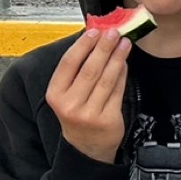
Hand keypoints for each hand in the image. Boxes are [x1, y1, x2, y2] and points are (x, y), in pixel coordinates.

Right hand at [46, 16, 135, 163]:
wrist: (86, 147)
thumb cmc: (76, 114)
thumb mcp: (66, 94)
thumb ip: (76, 70)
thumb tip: (92, 40)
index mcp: (56, 94)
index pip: (69, 63)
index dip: (83, 46)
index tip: (94, 32)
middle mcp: (71, 104)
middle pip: (90, 70)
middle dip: (103, 48)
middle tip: (113, 32)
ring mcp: (90, 114)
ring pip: (106, 80)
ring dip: (116, 58)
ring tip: (124, 43)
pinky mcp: (108, 120)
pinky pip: (117, 92)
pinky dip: (122, 75)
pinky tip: (125, 63)